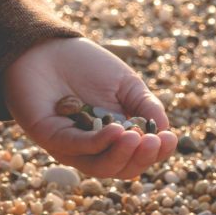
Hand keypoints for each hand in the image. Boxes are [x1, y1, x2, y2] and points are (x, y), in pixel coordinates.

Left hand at [2, 37, 177, 179]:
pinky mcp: (52, 137)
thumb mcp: (125, 83)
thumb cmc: (86, 64)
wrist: (46, 46)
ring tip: (137, 138)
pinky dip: (99, 143)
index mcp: (115, 135)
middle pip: (122, 168)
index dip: (156, 153)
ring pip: (101, 166)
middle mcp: (95, 146)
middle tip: (154, 141)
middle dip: (142, 158)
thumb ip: (145, 106)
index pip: (138, 155)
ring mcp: (73, 146)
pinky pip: (77, 148)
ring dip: (122, 155)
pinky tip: (116, 130)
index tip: (170, 139)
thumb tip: (165, 131)